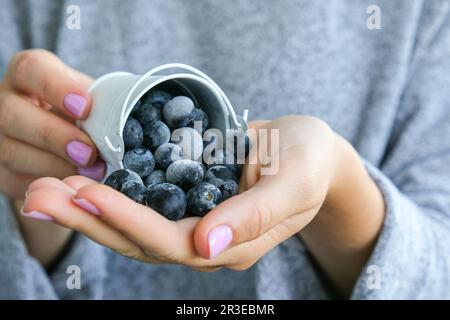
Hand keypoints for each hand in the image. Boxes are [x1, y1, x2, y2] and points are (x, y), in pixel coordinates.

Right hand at [1, 49, 105, 265]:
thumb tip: (139, 113)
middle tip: (89, 153)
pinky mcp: (0, 172)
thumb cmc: (81, 116)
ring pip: (12, 152)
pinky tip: (74, 184)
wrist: (60, 145)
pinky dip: (50, 184)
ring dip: (55, 165)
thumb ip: (103, 102)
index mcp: (28, 74)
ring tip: (91, 172)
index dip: (56, 87)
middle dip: (54, 135)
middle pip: (12, 114)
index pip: (32, 69)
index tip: (85, 107)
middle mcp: (4, 102)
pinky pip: (18, 181)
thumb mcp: (91, 101)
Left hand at [22, 116, 342, 270]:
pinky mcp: (189, 203)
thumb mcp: (292, 181)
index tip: (87, 193)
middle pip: (141, 242)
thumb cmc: (308, 161)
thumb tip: (205, 247)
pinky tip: (81, 183)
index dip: (128, 221)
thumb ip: (255, 216)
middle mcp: (209, 243)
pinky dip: (111, 198)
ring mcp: (197, 225)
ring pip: (135, 229)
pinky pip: (144, 208)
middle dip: (90, 220)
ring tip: (46, 190)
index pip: (172, 242)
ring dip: (89, 212)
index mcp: (235, 244)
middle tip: (40, 195)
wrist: (310, 152)